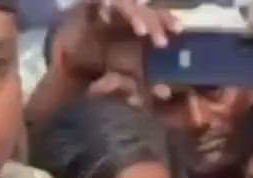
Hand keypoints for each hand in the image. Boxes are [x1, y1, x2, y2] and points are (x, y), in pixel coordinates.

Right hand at [52, 0, 178, 81]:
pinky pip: (95, 1)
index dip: (169, 20)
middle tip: (162, 43)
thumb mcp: (127, 80)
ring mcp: (108, 10)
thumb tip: (164, 93)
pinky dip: (102, 3)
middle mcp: (127, 16)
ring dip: (134, 15)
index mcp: (141, 28)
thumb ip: (143, 88)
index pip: (159, 17)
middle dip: (156, 23)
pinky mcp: (87, 8)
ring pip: (125, 4)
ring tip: (141, 31)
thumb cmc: (107, 67)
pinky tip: (106, 12)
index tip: (178, 30)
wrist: (74, 64)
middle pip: (146, 10)